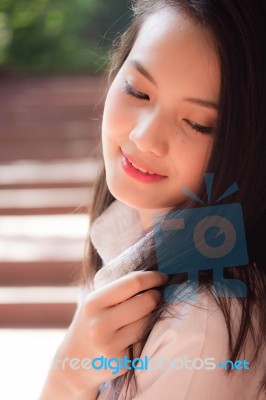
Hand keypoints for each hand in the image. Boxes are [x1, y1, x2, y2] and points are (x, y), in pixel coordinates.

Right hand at [53, 271, 167, 392]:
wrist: (73, 362)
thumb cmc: (90, 324)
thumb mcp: (94, 303)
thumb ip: (117, 290)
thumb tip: (151, 276)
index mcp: (93, 303)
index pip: (132, 283)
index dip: (152, 277)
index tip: (162, 276)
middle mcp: (99, 324)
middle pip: (145, 302)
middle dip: (157, 295)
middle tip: (158, 293)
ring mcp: (109, 345)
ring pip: (147, 321)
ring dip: (152, 315)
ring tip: (144, 313)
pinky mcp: (120, 362)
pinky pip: (143, 340)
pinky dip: (144, 334)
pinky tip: (134, 335)